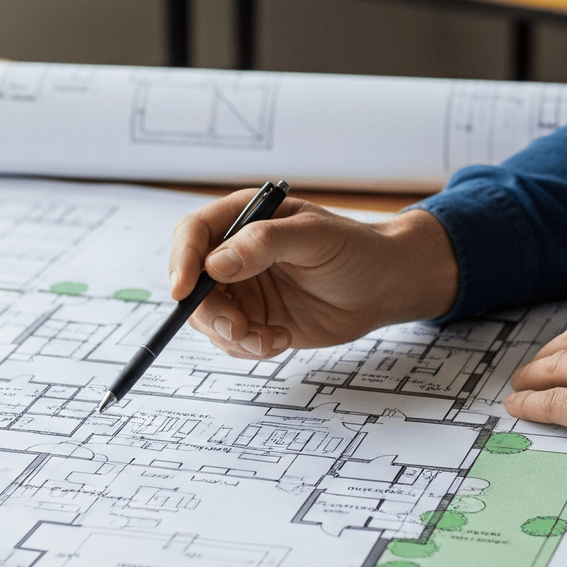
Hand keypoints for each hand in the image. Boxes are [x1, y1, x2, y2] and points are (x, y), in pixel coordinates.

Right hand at [169, 192, 458, 359]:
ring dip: (232, 335)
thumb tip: (216, 264)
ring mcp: (244, 289)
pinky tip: (280, 340)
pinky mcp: (256, 319)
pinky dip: (248, 347)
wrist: (384, 286)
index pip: (193, 234)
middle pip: (193, 284)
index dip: (182, 261)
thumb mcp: (314, 237)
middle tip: (239, 328)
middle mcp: (235, 254)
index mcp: (243, 219)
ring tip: (270, 338)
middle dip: (210, 311)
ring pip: (208, 318)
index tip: (182, 291)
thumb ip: (264, 243)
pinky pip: (232, 340)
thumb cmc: (355, 249)